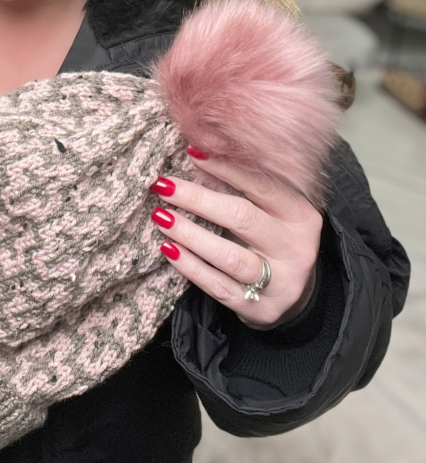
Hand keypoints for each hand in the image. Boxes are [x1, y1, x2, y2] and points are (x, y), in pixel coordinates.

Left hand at [150, 149, 322, 328]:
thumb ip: (245, 188)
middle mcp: (295, 248)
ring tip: (161, 216)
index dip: (225, 168)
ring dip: (190, 234)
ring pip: (230, 256)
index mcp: (300, 215)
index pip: (262, 185)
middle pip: (242, 218)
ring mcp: (280, 282)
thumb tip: (198, 154)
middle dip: (198, 199)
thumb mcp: (272, 212)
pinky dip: (191, 266)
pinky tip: (169, 249)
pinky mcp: (260, 309)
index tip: (191, 153)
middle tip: (164, 186)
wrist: (293, 297)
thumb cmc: (273, 240)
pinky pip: (218, 286)